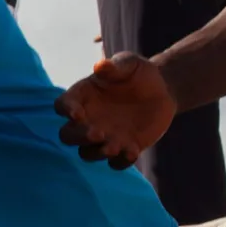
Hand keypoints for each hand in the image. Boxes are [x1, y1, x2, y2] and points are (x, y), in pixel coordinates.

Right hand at [55, 52, 176, 169]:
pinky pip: (115, 163)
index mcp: (82, 97)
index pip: (63, 105)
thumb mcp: (130, 64)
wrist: (162, 90)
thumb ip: (115, 66)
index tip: (76, 114)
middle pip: (68, 135)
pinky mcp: (122, 149)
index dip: (66, 111)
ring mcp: (103, 137)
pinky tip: (133, 152)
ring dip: (97, 153)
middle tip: (96, 134)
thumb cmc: (139, 73)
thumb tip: (100, 66)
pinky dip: (121, 161)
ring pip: (87, 153)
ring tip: (113, 147)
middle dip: (79, 137)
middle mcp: (87, 121)